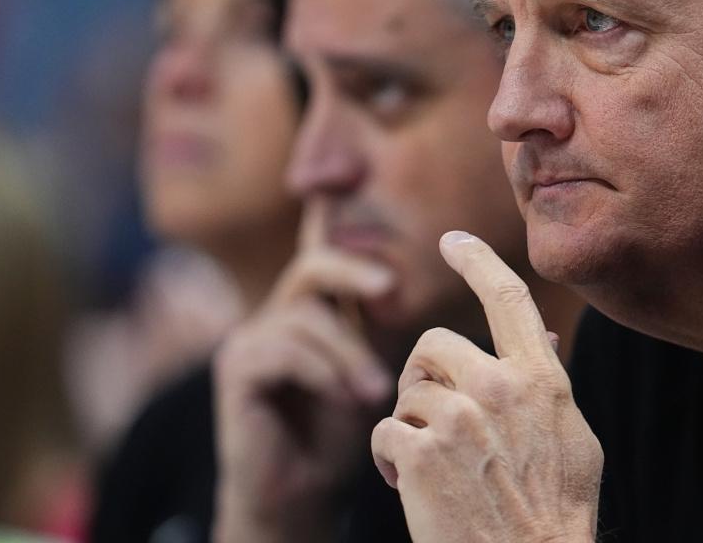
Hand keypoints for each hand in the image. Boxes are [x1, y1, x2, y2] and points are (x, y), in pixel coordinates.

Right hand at [213, 202, 394, 542]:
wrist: (298, 496)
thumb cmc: (342, 436)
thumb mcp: (378, 373)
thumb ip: (397, 334)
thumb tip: (466, 301)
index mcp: (317, 312)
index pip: (329, 257)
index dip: (341, 225)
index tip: (365, 206)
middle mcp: (280, 315)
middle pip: (312, 266)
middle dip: (351, 269)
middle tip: (388, 287)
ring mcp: (252, 339)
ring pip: (305, 315)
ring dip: (347, 352)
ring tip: (372, 392)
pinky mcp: (235, 369)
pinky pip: (281, 348)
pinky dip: (321, 371)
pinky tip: (347, 400)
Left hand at [371, 232, 601, 542]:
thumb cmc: (556, 514)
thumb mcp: (573, 442)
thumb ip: (550, 386)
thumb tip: (543, 338)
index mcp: (541, 380)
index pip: (508, 298)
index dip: (478, 260)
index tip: (454, 241)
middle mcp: (500, 387)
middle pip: (434, 343)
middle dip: (423, 377)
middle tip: (429, 418)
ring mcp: (459, 419)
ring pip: (406, 392)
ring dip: (408, 427)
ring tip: (429, 468)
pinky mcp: (420, 453)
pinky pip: (382, 431)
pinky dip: (387, 460)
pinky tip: (409, 488)